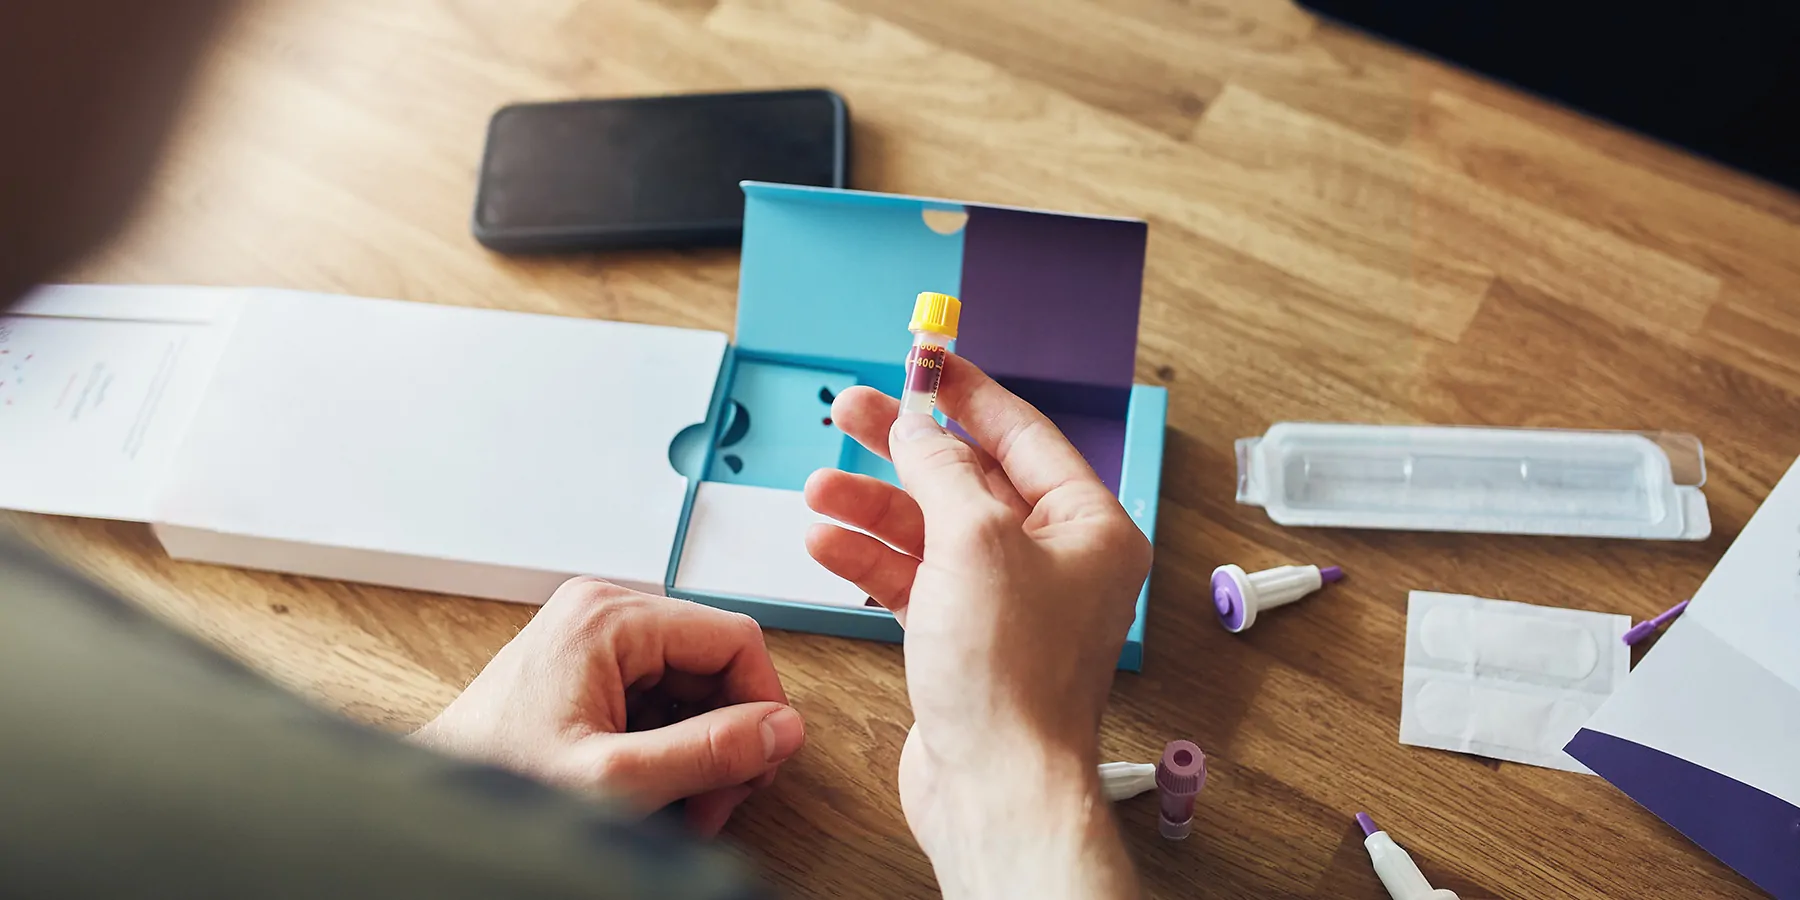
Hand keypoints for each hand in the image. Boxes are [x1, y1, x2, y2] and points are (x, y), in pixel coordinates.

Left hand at [410, 577, 804, 836]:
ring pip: (695, 686)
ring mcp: (597, 640)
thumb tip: (782, 729)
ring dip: (705, 748)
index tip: (762, 761)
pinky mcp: (591, 670)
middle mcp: (604, 613)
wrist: (440, 809)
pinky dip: (675, 747)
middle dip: (730, 735)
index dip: (763, 703)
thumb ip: (708, 751)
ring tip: (688, 806)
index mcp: (608, 617)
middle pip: (717, 663)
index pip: (734, 638)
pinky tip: (661, 790)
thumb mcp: (618, 779)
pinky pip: (664, 699)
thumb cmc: (499, 783)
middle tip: (720, 798)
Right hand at [804, 355, 1149, 897]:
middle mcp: (1054, 560)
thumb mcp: (972, 540)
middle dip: (902, 447)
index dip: (966, 393)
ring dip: (872, 507)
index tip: (924, 360)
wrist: (995, 784)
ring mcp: (1006, 601)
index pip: (1022, 435)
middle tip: (848, 411)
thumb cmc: (1012, 676)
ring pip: (930, 529)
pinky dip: (869, 558)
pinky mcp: (964, 639)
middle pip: (967, 478)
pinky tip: (827, 543)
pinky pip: (912, 578)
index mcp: (1088, 527)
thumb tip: (918, 425)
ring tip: (819, 489)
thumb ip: (940, 469)